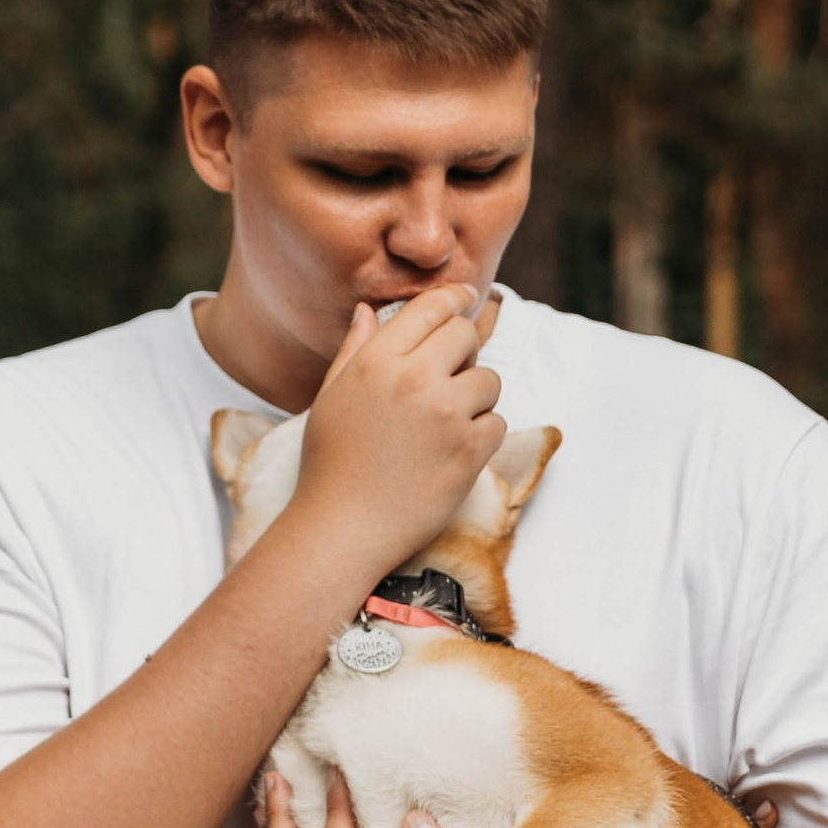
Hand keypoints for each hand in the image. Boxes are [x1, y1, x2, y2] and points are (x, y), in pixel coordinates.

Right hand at [287, 285, 505, 569]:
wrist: (343, 528)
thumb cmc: (331, 465)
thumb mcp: (331, 397)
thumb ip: (354, 350)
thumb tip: (367, 311)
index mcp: (377, 360)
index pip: (431, 308)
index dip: (454, 298)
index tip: (467, 298)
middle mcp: (413, 379)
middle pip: (466, 336)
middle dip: (464, 352)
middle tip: (449, 378)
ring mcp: (445, 415)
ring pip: (489, 379)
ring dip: (476, 396)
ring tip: (448, 422)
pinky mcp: (469, 451)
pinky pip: (497, 423)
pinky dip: (483, 435)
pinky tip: (453, 452)